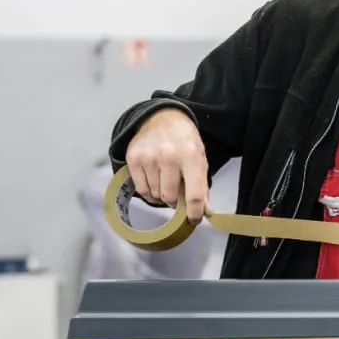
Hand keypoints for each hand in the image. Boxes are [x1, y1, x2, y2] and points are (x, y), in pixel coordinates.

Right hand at [125, 107, 208, 222]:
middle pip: (170, 198)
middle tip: (178, 193)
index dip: (195, 213)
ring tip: (166, 181)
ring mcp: (149, 157)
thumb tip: (204, 212)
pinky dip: (149, 190)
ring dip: (161, 195)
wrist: (163, 118)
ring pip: (155, 195)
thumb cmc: (185, 142)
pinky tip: (154, 179)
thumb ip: (202, 187)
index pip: (194, 195)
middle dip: (175, 201)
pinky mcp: (134, 158)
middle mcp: (169, 156)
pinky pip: (141, 189)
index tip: (194, 220)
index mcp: (192, 157)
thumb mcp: (200, 161)